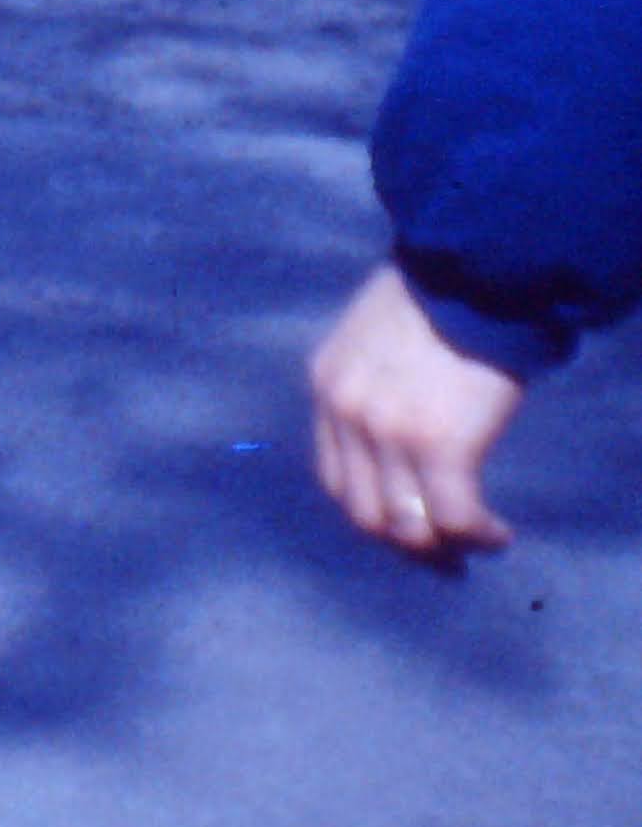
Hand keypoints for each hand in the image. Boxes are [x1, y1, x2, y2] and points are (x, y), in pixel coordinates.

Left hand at [307, 261, 524, 560]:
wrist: (472, 272)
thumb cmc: (438, 295)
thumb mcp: (374, 333)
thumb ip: (373, 379)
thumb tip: (404, 421)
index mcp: (327, 385)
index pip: (335, 475)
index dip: (372, 510)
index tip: (406, 521)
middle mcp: (346, 414)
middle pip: (362, 511)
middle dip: (404, 542)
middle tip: (443, 553)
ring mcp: (389, 434)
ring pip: (406, 526)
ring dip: (443, 547)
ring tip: (476, 544)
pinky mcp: (440, 446)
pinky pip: (455, 518)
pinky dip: (478, 536)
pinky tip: (498, 534)